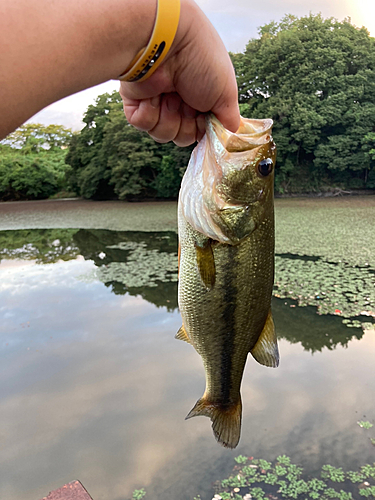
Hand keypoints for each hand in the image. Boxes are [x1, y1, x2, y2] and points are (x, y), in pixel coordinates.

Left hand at [119, 0, 239, 145]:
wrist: (166, 42)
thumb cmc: (201, 60)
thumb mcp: (225, 92)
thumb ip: (229, 116)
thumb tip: (231, 131)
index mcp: (199, 97)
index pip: (202, 129)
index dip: (204, 129)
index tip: (204, 118)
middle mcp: (177, 100)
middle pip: (183, 136)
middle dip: (186, 127)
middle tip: (185, 106)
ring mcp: (155, 102)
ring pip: (162, 135)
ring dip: (168, 120)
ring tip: (168, 98)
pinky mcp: (135, 103)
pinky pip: (143, 125)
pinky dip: (149, 114)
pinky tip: (152, 96)